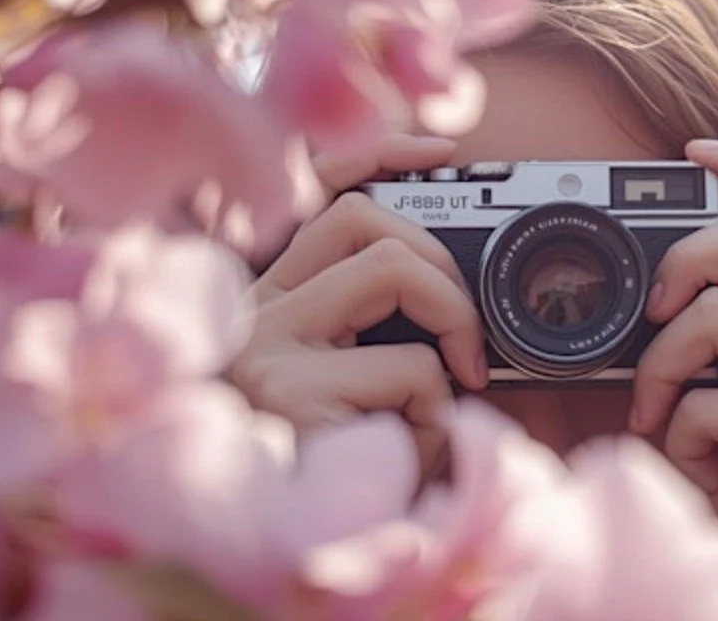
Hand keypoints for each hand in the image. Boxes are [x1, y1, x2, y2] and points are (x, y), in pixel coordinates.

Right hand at [229, 133, 489, 470]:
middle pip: (361, 217)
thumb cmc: (320, 482)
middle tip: (468, 337)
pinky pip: (410, 370)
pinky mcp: (292, 397)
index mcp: (259, 306)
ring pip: (392, 270)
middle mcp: (248, 317)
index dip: (380, 155)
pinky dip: (437, 416)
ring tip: (448, 395)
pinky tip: (412, 459)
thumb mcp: (340, 395)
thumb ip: (369, 336)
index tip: (442, 151)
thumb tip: (452, 286)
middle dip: (440, 261)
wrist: (282, 565)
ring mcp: (265, 352)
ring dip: (449, 329)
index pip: (310, 196)